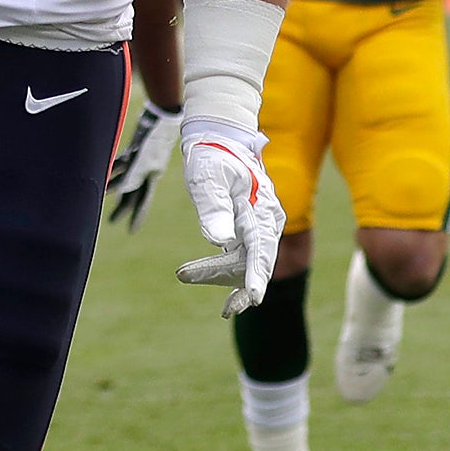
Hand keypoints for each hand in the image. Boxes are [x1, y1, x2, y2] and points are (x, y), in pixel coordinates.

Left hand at [104, 102, 179, 231]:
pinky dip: (113, 168)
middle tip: (112, 221)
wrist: (161, 116)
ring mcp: (140, 160)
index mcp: (151, 176)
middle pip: (133, 193)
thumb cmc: (156, 137)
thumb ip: (134, 175)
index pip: (142, 200)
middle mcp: (147, 170)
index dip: (136, 216)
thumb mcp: (144, 159)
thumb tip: (122, 192)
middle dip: (123, 207)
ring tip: (102, 195)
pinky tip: (104, 172)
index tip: (130, 231)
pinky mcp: (135, 148)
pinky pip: (122, 163)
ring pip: (125, 178)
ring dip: (113, 186)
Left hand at [174, 117, 282, 314]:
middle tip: (225, 310)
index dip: (256, 274)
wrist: (217, 140)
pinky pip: (236, 256)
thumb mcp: (207, 177)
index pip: (261, 248)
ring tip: (184, 275)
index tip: (253, 297)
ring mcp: (256, 226)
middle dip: (240, 286)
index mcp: (261, 209)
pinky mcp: (244, 230)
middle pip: (255, 261)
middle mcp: (265, 221)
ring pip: (243, 261)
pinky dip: (218, 268)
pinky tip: (194, 276)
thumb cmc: (211, 156)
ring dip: (218, 275)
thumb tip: (218, 240)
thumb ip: (213, 207)